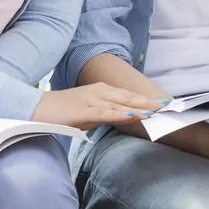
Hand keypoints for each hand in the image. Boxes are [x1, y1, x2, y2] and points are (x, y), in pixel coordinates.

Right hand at [32, 83, 165, 129]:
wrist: (37, 110)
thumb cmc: (63, 112)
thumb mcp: (90, 112)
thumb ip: (107, 113)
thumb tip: (125, 118)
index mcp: (102, 90)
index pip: (130, 95)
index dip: (148, 99)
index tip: (166, 103)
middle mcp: (100, 92)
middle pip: (131, 97)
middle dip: (151, 102)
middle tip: (171, 105)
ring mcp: (93, 100)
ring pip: (123, 104)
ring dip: (142, 107)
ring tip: (160, 110)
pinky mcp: (86, 111)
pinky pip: (108, 113)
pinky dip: (123, 114)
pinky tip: (135, 115)